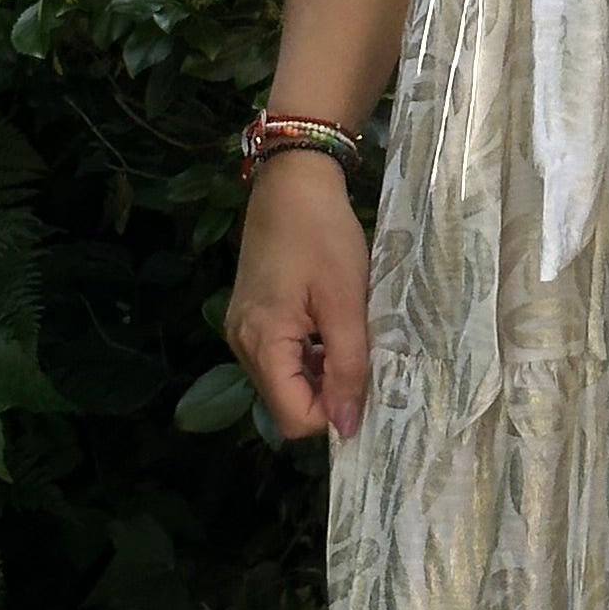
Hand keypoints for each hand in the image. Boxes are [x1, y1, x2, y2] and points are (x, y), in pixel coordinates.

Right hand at [228, 149, 373, 442]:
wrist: (293, 182)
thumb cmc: (324, 236)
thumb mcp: (346, 303)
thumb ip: (348, 367)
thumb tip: (348, 427)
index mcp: (262, 342)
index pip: (294, 417)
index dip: (333, 413)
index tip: (367, 386)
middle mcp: (241, 344)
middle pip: (287, 402)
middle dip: (328, 392)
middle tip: (363, 359)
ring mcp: (241, 330)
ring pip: (284, 381)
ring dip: (320, 372)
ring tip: (349, 337)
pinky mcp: (249, 316)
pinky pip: (279, 357)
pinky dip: (307, 354)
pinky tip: (330, 326)